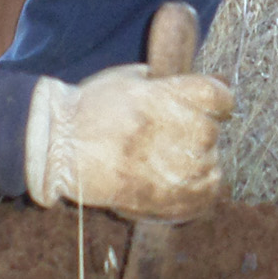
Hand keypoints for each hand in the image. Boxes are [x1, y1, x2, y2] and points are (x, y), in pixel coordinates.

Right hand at [24, 66, 233, 220]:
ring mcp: (178, 169)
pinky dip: (195, 191)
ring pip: (210, 165)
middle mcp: (181, 130)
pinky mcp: (170, 200)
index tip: (203, 108)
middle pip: (212, 133)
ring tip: (161, 161)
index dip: (213, 103)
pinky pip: (205, 196)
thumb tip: (209, 79)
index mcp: (172, 95)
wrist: (57, 150)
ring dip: (193, 163)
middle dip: (194, 134)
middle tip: (167, 138)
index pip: (221, 97)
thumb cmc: (91, 109)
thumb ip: (170, 81)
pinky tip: (174, 183)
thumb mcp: (131, 78)